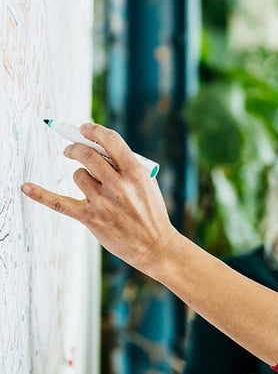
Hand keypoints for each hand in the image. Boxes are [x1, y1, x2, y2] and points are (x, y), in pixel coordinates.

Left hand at [21, 123, 179, 276]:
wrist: (155, 245)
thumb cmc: (151, 213)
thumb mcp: (147, 185)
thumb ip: (127, 167)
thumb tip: (99, 149)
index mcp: (136, 173)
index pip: (110, 140)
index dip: (94, 130)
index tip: (84, 128)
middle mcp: (118, 185)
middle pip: (88, 155)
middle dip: (76, 149)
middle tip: (71, 151)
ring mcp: (103, 202)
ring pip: (78, 175)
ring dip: (81, 176)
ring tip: (92, 187)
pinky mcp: (91, 218)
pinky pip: (60, 202)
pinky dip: (41, 194)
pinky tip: (26, 187)